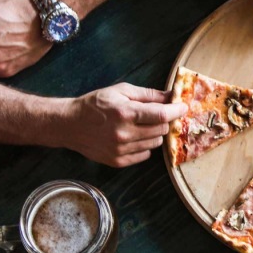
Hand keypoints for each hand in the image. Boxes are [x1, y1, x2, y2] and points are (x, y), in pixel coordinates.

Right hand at [63, 83, 186, 167]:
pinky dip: (144, 145)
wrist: (69, 124)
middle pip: (162, 130)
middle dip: (163, 121)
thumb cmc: (96, 104)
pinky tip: (133, 137)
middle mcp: (124, 134)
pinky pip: (145, 154)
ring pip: (156, 143)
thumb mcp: (121, 91)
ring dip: (154, 134)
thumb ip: (148, 94)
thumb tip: (171, 96)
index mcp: (126, 113)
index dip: (176, 111)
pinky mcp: (118, 161)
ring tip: (140, 125)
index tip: (183, 107)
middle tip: (156, 115)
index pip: (162, 115)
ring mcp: (121, 150)